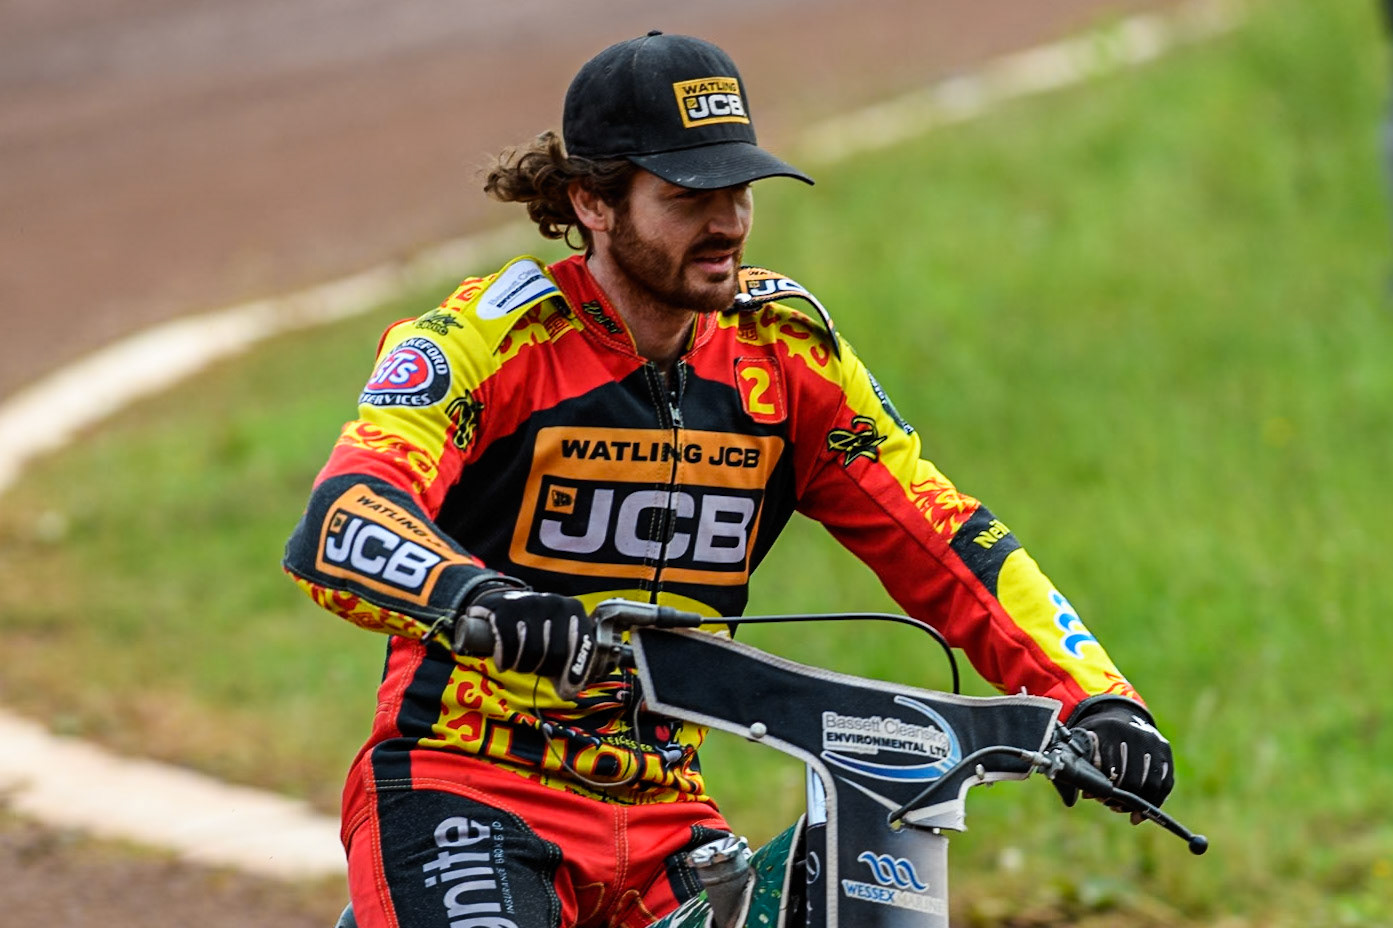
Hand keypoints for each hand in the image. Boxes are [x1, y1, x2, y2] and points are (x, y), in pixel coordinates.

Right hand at [462, 588, 596, 697]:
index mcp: (575, 610)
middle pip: (557, 653)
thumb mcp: (555, 641)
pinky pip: (509, 645)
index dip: (578, 670)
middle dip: (544, 670)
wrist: (502, 601)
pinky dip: (505, 660)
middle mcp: (556, 603)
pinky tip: (503, 664)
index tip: (568, 691)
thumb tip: (568, 691)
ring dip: (523, 667)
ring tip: (519, 664)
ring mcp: (531, 603)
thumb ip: (565, 666)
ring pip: (533, 651)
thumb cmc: (535, 627)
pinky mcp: (506, 609)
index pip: (584, 643)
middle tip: (534, 670)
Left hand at [1055, 696, 1173, 815]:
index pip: (1112, 767)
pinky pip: (1166, 784)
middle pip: (1134, 778)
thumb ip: (1081, 763)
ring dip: (1137, 803)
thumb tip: (1082, 795)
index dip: (1104, 786)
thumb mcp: (1084, 740)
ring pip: (1152, 784)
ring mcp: (1155, 742)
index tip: (1095, 796)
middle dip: (1121, 797)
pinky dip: (1154, 802)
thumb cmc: (1097, 734)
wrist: (1120, 714)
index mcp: (1113, 729)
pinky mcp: (1166, 751)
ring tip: (1121, 808)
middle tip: (1108, 803)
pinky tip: (1140, 813)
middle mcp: (1138, 734)